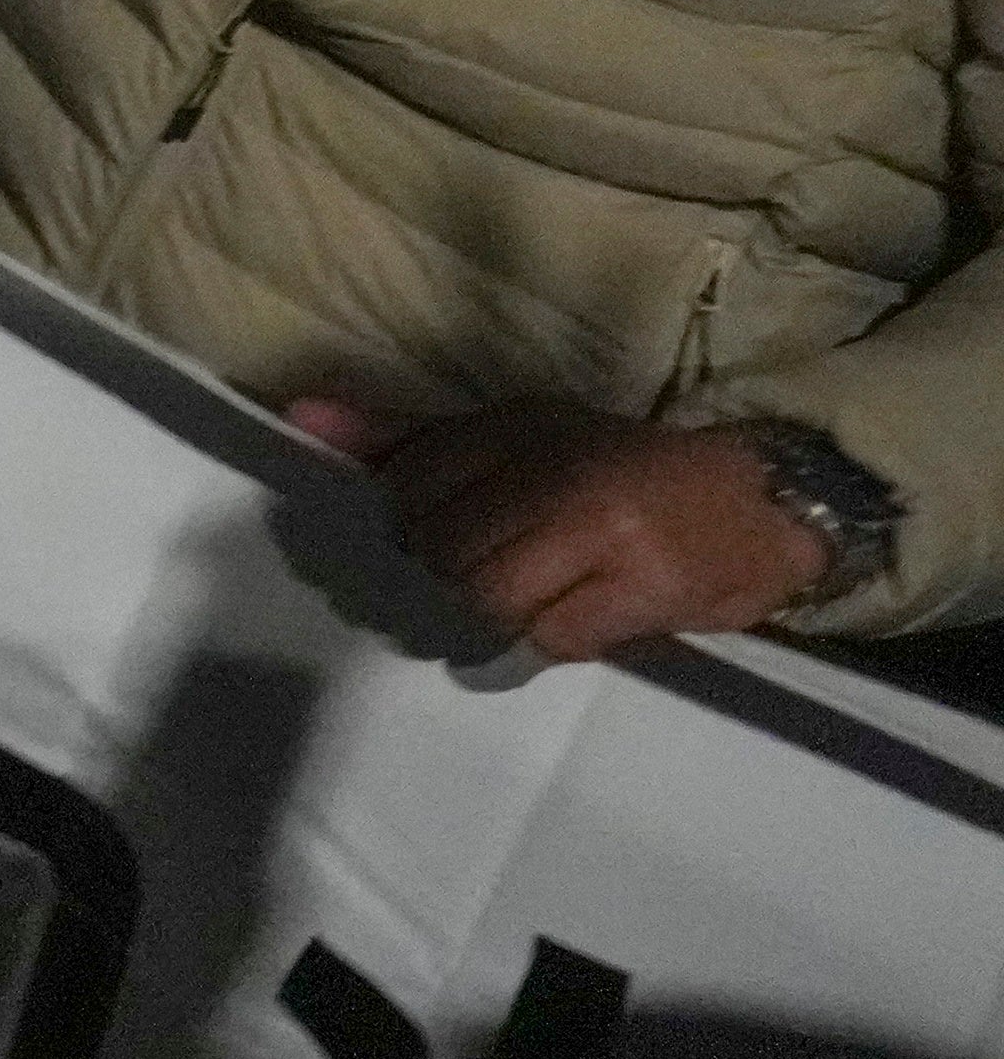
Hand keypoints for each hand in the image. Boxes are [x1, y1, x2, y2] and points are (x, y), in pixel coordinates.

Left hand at [296, 397, 835, 659]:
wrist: (758, 506)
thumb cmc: (619, 471)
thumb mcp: (519, 437)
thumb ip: (407, 438)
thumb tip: (300, 419)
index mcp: (520, 427)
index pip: (410, 483)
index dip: (404, 524)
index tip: (421, 538)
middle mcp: (557, 474)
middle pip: (441, 549)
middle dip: (440, 577)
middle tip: (469, 581)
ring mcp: (604, 534)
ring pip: (488, 596)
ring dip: (488, 614)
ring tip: (516, 602)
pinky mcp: (645, 590)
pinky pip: (552, 637)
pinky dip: (546, 639)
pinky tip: (568, 619)